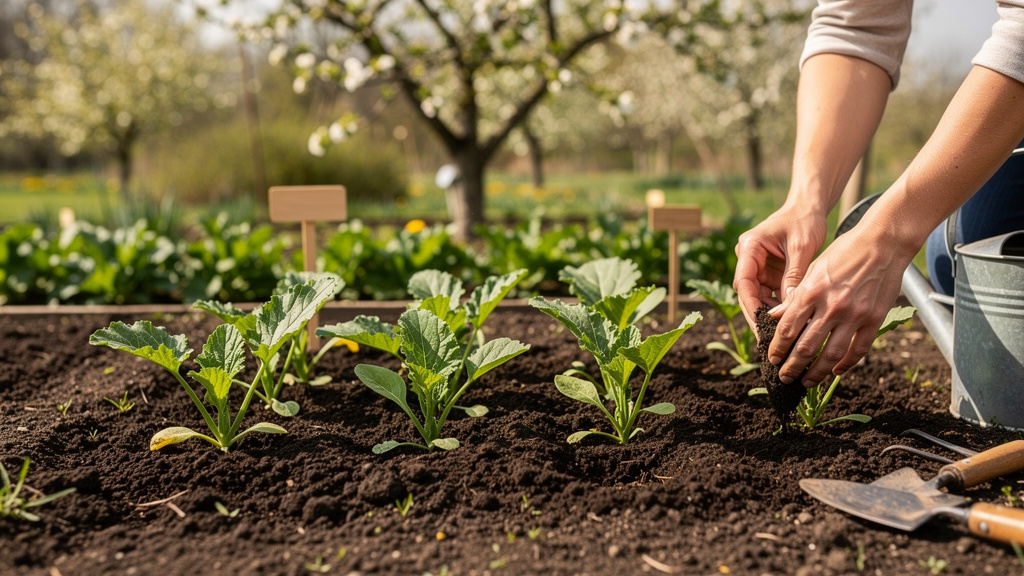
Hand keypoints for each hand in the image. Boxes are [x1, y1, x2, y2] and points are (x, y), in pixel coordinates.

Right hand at [733, 204, 827, 328]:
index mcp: (749, 247)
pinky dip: (779, 307)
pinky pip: (770, 293)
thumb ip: (793, 276)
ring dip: (768, 314)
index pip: (743, 282)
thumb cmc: (804, 220)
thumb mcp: (801, 247)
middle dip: (757, 315)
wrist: (810, 207)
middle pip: (747, 293)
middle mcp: (749, 258)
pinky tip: (789, 322)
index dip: (750, 305)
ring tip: (779, 335)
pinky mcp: (770, 272)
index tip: (760, 324)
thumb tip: (789, 307)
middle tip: (767, 338)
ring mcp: (758, 266)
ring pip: (758, 296)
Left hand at [766, 217, 914, 386]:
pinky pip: (858, 349)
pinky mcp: (874, 319)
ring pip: (831, 355)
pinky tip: (836, 371)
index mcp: (811, 292)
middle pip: (805, 347)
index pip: (787, 329)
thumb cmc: (844, 252)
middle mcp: (830, 306)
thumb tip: (775, 317)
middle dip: (791, 367)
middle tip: (784, 378)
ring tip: (807, 382)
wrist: (883, 243)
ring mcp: (854, 315)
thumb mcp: (813, 269)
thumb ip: (795, 296)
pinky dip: (846, 364)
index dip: (777, 348)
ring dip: (816, 372)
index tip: (772, 359)